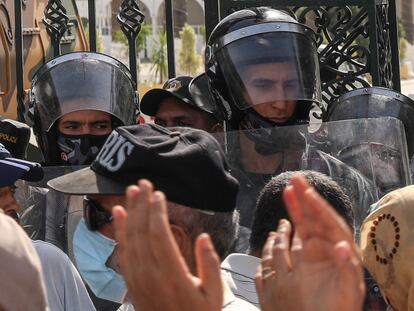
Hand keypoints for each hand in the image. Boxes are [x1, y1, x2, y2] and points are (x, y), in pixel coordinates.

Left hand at [112, 179, 222, 310]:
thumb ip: (210, 264)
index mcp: (173, 275)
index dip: (157, 212)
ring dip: (130, 212)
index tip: (158, 193)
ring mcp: (138, 277)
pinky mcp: (131, 280)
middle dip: (142, 204)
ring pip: (130, 238)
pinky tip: (119, 214)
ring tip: (131, 191)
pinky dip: (119, 230)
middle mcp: (151, 274)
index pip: (160, 235)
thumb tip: (202, 236)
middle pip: (142, 231)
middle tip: (144, 183)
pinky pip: (123, 251)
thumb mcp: (214, 294)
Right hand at [256, 174, 364, 310]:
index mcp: (343, 249)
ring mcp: (317, 247)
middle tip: (295, 179)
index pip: (330, 221)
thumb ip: (347, 268)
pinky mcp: (306, 253)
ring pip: (307, 220)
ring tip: (289, 187)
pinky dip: (294, 218)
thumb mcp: (349, 290)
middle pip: (317, 216)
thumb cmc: (342, 306)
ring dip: (299, 203)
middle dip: (307, 196)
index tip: (307, 191)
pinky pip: (299, 231)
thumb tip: (343, 246)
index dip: (318, 206)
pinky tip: (289, 208)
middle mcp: (330, 244)